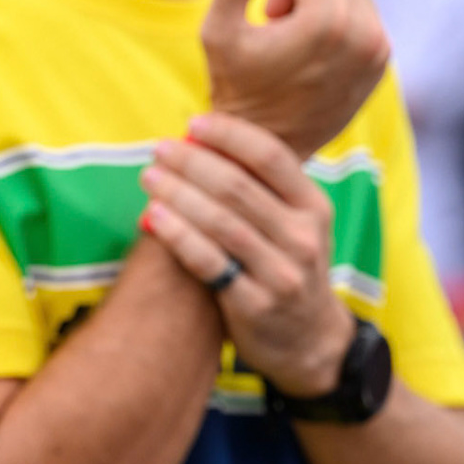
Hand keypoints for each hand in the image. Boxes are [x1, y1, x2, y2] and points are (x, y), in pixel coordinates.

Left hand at [138, 113, 352, 397]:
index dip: (229, 135)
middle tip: (158, 150)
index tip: (193, 123)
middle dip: (192, 163)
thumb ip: (259, 186)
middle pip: (238, 187)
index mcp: (313, 206)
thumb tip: (198, 137)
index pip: (271, 156)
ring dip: (179, 194)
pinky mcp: (256, 306)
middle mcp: (303, 237)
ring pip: (221, 223)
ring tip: (149, 178)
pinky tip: (154, 217)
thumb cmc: (287, 264)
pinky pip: (209, 263)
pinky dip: (178, 236)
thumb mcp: (293, 223)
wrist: (310, 341)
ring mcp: (282, 274)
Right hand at [202, 0, 390, 158]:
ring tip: (297, 45)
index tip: (271, 19)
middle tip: (282, 32)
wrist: (267, 146)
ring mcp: (379, 51)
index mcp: (328, 22)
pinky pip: (363, 14)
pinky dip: (339, 25)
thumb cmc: (236, 87)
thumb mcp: (218, 32)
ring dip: (321, 6)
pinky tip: (314, 56)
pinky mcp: (383, 63)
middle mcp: (365, 34)